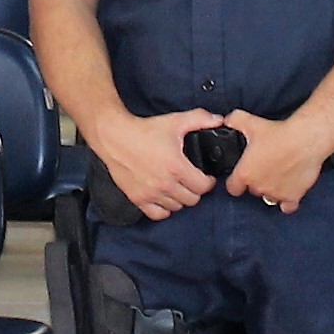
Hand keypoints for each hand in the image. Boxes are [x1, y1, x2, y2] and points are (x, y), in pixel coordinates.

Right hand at [82, 110, 223, 220]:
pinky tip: (164, 197)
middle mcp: (165, 184)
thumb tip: (219, 120)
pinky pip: (158, 214)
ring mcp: (151, 193)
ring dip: (180, 199)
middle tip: (193, 181)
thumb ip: (200, 119)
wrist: (114, 137)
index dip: (209, 182)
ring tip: (178, 187)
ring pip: (176, 207)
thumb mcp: (175, 121)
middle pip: (192, 200)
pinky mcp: (138, 198)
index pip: (203, 187)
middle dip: (196, 190)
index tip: (206, 177)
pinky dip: (164, 209)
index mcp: (177, 167)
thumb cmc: (143, 130)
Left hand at [219, 114, 329, 211]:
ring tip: (278, 176)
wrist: (306, 139)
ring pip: (269, 197)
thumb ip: (235, 121)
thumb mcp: (252, 123)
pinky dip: (287, 201)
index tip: (241, 176)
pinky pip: (287, 206)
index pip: (233, 188)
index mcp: (245, 174)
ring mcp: (276, 194)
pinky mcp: (293, 197)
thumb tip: (227, 121)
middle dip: (257, 181)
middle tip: (265, 168)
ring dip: (271, 190)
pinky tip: (289, 190)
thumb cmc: (280, 133)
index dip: (236, 182)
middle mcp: (258, 187)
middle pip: (253, 191)